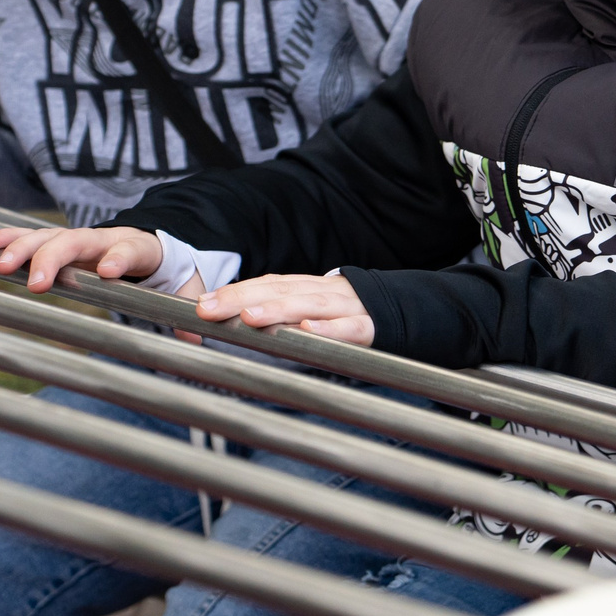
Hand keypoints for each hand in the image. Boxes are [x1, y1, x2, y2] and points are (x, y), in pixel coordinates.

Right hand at [0, 224, 171, 293]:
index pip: (129, 250)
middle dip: (55, 259)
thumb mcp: (183, 288)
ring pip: (51, 237)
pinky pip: (35, 236)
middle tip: (35, 283)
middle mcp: (107, 238)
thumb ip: (186, 310)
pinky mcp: (64, 242)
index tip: (105, 271)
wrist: (159, 240)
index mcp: (141, 248)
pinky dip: (12, 238)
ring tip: (0, 264)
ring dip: (24, 248)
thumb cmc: (169, 269)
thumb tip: (194, 337)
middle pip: (78, 240)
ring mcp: (83, 239)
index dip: (118, 259)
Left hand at [193, 273, 373, 345]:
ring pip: (310, 305)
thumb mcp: (319, 309)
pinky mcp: (372, 327)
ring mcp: (349, 307)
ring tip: (250, 317)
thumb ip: (287, 314)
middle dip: (242, 299)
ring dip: (279, 309)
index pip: (268, 284)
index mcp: (311, 288)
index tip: (203, 305)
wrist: (412, 311)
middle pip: (280, 290)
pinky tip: (308, 331)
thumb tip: (242, 324)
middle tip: (209, 310)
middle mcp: (326, 292)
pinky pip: (350, 328)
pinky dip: (330, 329)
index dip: (236, 292)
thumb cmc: (355, 316)